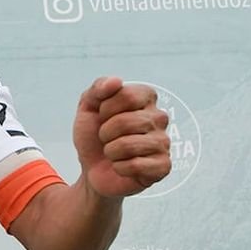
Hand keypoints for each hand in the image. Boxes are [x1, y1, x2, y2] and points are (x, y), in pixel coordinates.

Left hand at [72, 77, 170, 197]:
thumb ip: (98, 88)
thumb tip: (116, 81)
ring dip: (111, 151)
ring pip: (128, 145)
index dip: (106, 108)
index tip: (103, 116)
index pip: (128, 95)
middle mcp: (159, 118)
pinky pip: (135, 165)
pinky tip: (122, 166)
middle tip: (106, 138)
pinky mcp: (163, 166)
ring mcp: (163, 142)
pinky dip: (120, 167)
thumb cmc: (93, 136)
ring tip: (113, 152)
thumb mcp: (87, 107)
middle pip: (126, 121)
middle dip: (105, 133)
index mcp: (146, 98)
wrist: (92, 168)